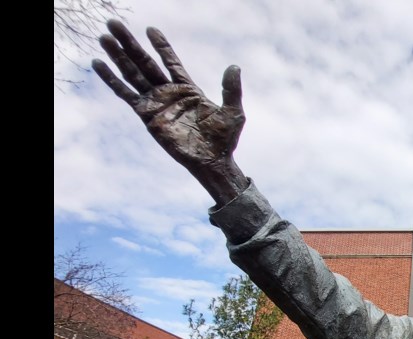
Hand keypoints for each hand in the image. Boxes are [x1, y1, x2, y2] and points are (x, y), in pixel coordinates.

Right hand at [92, 20, 246, 203]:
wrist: (211, 162)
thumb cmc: (224, 140)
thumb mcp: (233, 112)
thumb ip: (231, 89)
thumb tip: (234, 67)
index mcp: (188, 89)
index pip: (170, 62)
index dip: (161, 46)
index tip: (150, 29)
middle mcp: (168, 93)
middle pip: (145, 62)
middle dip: (130, 44)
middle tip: (114, 23)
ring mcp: (156, 103)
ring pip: (133, 73)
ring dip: (118, 56)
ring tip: (104, 37)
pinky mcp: (146, 115)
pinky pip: (126, 94)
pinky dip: (112, 80)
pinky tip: (98, 64)